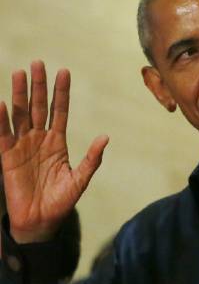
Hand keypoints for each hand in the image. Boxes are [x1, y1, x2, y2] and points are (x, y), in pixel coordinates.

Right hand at [0, 61, 108, 242]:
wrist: (41, 220)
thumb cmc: (61, 200)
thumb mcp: (80, 179)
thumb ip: (91, 159)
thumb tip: (105, 137)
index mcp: (57, 142)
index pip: (59, 111)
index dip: (61, 93)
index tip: (64, 72)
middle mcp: (39, 139)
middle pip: (39, 107)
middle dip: (39, 85)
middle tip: (38, 63)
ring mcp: (22, 146)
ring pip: (20, 115)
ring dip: (19, 94)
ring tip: (19, 73)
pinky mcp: (7, 157)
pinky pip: (4, 135)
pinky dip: (2, 120)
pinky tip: (1, 104)